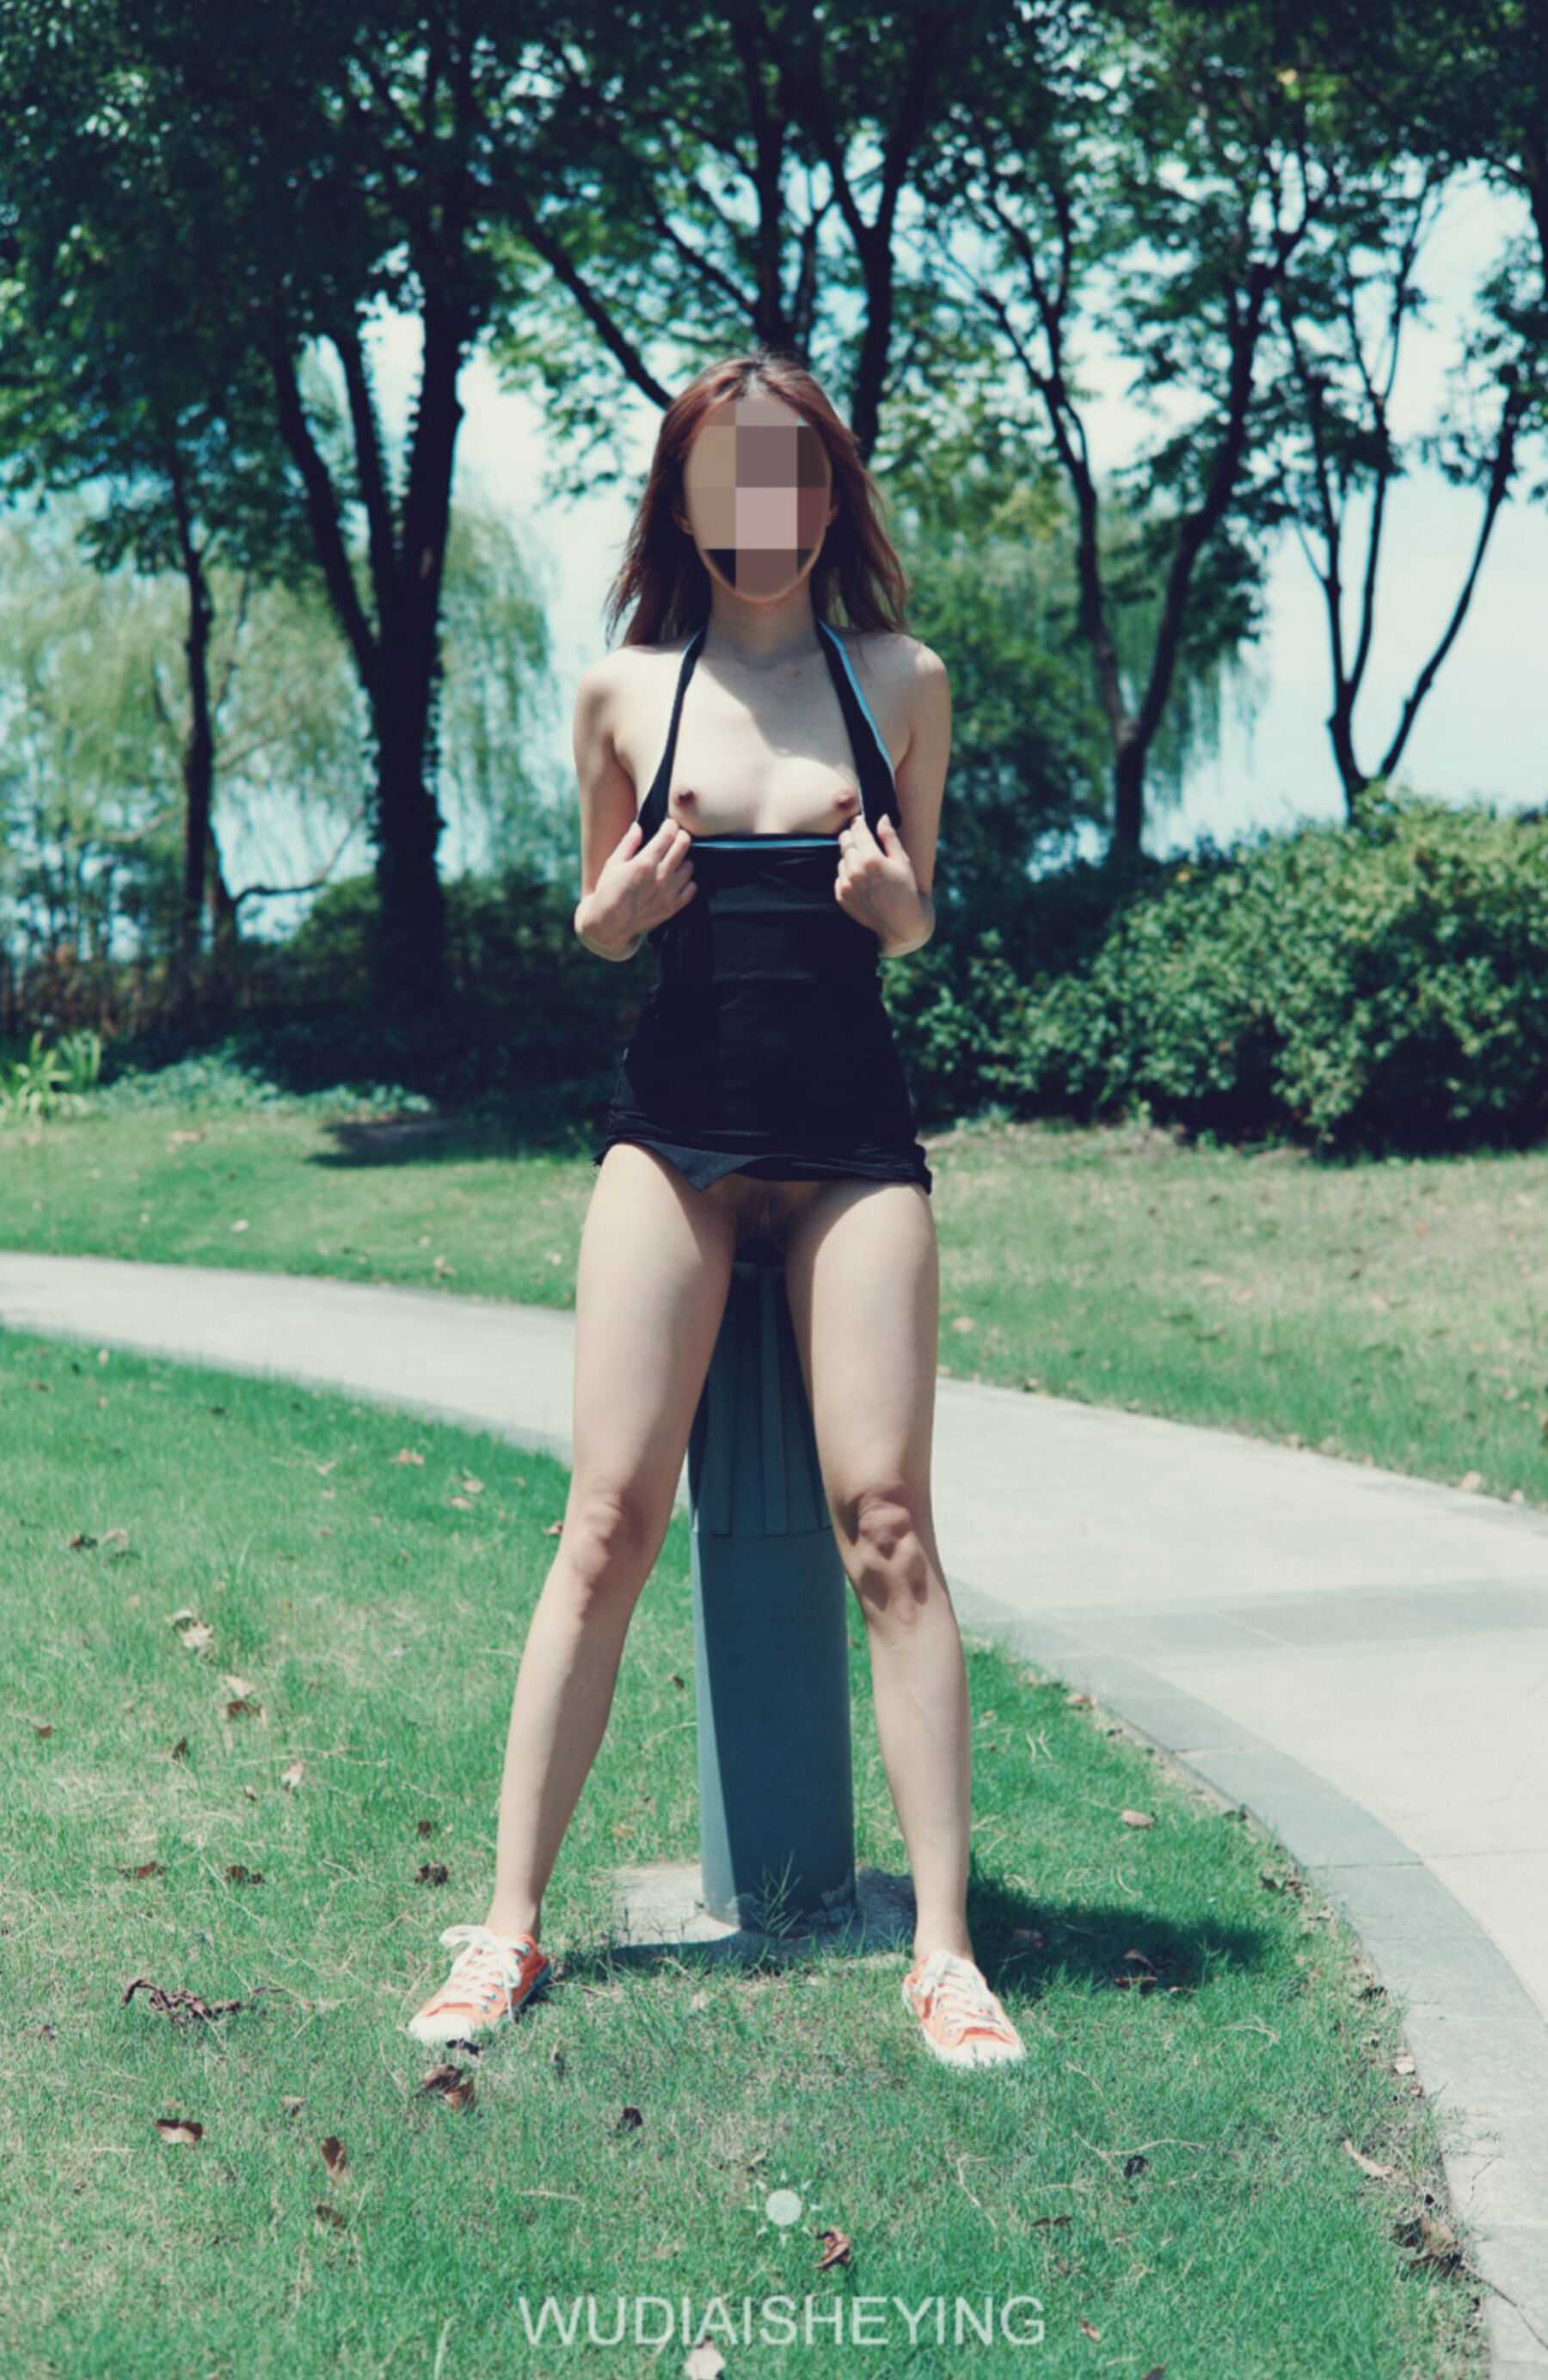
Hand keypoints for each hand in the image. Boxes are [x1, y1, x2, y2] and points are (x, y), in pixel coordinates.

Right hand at [585, 816, 697, 953]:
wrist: (609, 924)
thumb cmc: (608, 891)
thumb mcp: (613, 863)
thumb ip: (628, 843)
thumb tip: (638, 825)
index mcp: (645, 862)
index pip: (669, 834)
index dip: (671, 825)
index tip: (669, 824)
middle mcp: (660, 876)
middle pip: (683, 845)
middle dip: (681, 836)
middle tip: (676, 836)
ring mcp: (669, 892)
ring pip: (690, 866)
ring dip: (684, 859)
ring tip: (675, 860)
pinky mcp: (673, 907)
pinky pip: (692, 888)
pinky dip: (687, 881)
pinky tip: (677, 879)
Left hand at [833, 812, 923, 947]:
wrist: (900, 924)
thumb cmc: (907, 890)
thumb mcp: (902, 861)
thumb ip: (889, 838)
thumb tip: (882, 817)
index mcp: (871, 858)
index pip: (857, 829)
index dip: (859, 822)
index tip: (861, 821)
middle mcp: (855, 871)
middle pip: (844, 841)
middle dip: (852, 837)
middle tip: (862, 840)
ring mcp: (846, 885)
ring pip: (841, 859)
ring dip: (850, 857)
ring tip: (866, 866)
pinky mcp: (841, 897)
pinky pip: (839, 877)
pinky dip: (847, 875)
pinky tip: (862, 881)